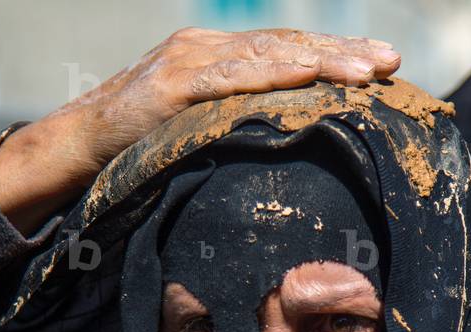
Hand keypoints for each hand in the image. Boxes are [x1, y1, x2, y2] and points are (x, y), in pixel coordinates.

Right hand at [0, 27, 400, 234]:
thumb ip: (237, 124)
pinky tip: (306, 75)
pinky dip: (269, 75)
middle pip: (286, 46)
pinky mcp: (171, 84)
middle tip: (391, 63)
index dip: (334, 55)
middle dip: (342, 52)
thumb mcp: (198, 128)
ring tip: (365, 71)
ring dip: (320, 61)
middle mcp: (208, 47)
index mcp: (219, 57)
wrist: (79, 143)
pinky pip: (228, 77)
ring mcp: (189, 60)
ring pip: (266, 56)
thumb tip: (286, 146)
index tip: (381, 67)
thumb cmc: (142, 143)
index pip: (286, 51)